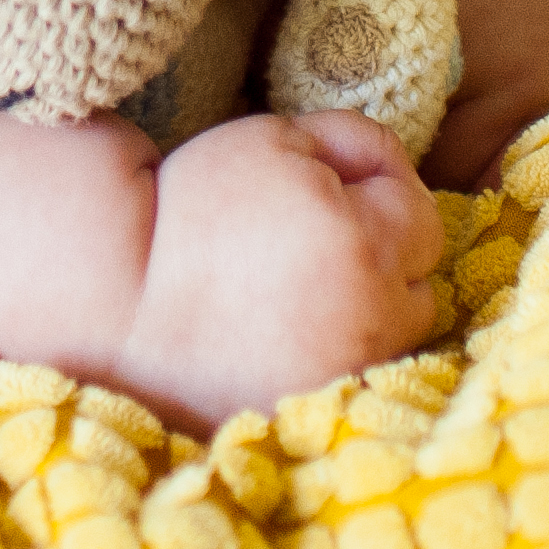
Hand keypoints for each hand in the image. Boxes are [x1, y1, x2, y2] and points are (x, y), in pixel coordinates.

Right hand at [116, 108, 443, 425]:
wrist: (126, 300)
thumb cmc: (196, 205)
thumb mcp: (275, 138)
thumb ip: (351, 142)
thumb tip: (390, 166)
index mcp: (363, 247)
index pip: (421, 211)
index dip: (381, 183)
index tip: (334, 178)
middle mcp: (372, 321)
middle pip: (421, 281)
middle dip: (387, 250)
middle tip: (319, 231)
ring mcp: (348, 375)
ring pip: (396, 331)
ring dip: (371, 302)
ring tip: (307, 281)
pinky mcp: (320, 410)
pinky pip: (360, 370)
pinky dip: (340, 345)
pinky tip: (295, 324)